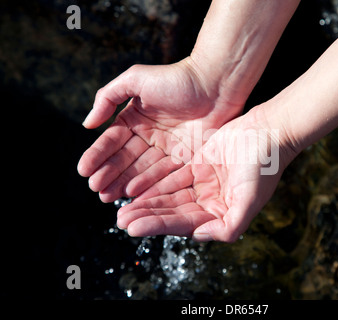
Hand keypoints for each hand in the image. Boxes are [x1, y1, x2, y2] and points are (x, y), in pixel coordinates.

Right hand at [77, 58, 243, 202]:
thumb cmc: (176, 78)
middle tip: (97, 190)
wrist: (215, 83)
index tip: (83, 171)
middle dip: (109, 176)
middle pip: (125, 160)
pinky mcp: (186, 159)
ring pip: (142, 171)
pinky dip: (150, 187)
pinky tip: (135, 197)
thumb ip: (107, 97)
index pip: (112, 141)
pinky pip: (165, 176)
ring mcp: (167, 150)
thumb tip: (87, 125)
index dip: (98, 156)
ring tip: (110, 197)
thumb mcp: (136, 79)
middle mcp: (149, 137)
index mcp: (135, 120)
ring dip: (126, 185)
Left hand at [116, 107, 289, 241]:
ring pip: (170, 196)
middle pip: (173, 212)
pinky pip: (172, 177)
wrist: (268, 133)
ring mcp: (204, 185)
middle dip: (147, 217)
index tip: (133, 227)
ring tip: (122, 209)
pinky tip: (136, 188)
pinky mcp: (198, 166)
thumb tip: (200, 236)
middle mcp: (211, 202)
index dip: (158, 225)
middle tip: (121, 220)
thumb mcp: (250, 199)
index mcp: (222, 215)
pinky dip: (155, 183)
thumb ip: (230, 225)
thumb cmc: (264, 166)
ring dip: (147, 202)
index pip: (184, 223)